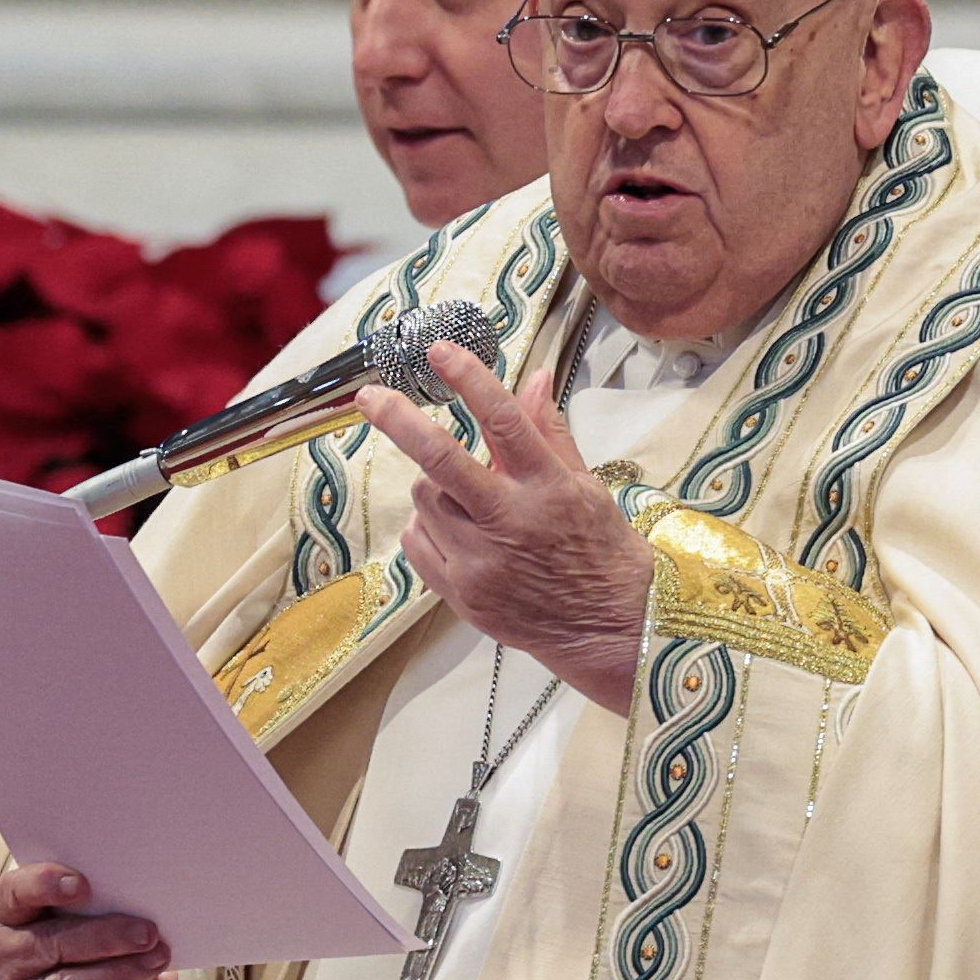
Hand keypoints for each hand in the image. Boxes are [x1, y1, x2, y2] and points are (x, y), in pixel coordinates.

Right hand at [0, 863, 175, 979]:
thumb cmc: (57, 929)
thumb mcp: (56, 907)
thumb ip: (85, 900)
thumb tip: (138, 897)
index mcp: (0, 911)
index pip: (17, 892)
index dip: (46, 886)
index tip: (84, 885)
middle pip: (52, 945)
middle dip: (106, 938)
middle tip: (148, 933)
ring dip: (122, 974)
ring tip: (157, 959)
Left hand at [357, 340, 653, 710]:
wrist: (608, 629)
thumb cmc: (600, 552)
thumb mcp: (586, 485)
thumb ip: (551, 432)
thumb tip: (535, 377)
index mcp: (549, 488)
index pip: (504, 421)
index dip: (469, 380)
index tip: (440, 350)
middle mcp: (511, 522)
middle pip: (440, 459)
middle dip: (398, 421)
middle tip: (370, 398)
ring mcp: (481, 562)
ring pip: (425, 499)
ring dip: (435, 486)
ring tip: (466, 499)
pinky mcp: (461, 594)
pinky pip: (416, 541)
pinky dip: (427, 527)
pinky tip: (456, 531)